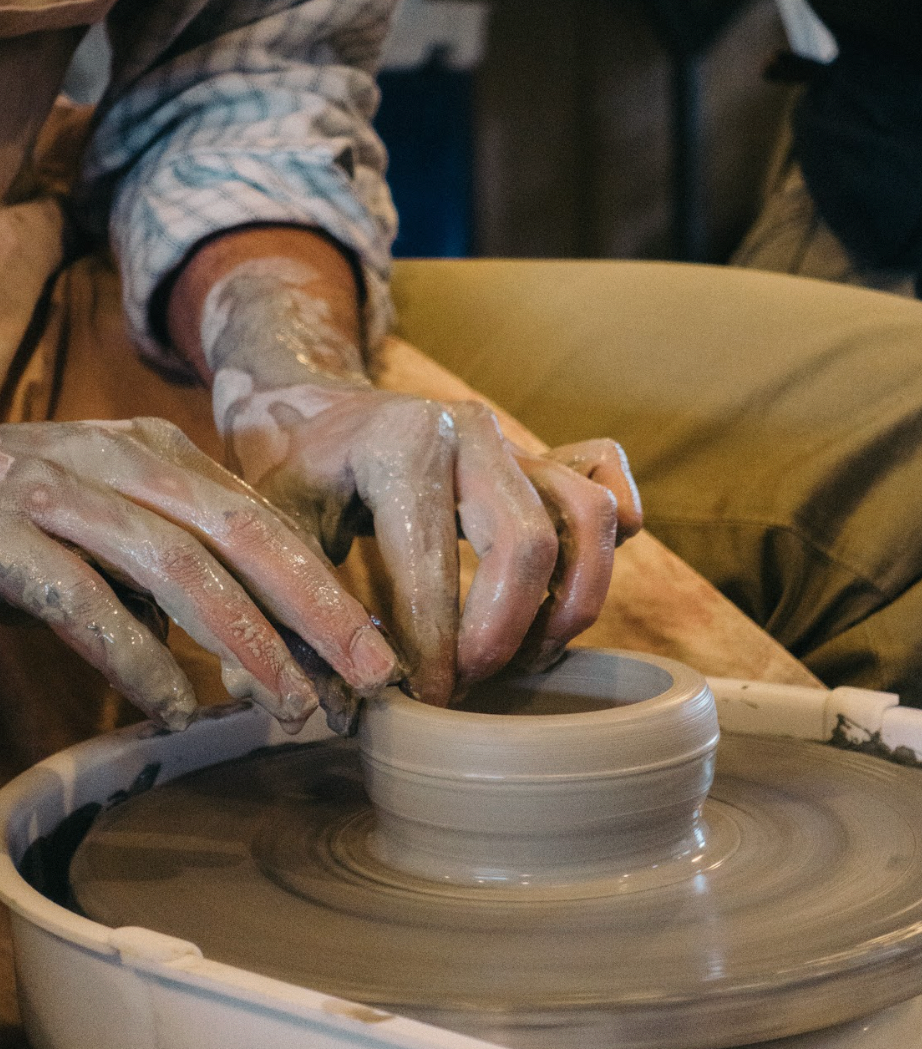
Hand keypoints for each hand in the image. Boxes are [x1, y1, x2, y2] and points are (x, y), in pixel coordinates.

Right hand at [0, 418, 398, 729]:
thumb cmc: (24, 518)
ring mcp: (55, 490)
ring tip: (287, 704)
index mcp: (158, 452)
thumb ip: (181, 555)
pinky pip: (81, 597)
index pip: (264, 521)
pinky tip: (171, 705)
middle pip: (243, 530)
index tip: (371, 653)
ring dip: (240, 638)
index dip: (323, 588)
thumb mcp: (114, 521)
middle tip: (370, 673)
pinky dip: (134, 654)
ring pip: (174, 562)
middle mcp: (116, 459)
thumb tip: (271, 630)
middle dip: (315, 605)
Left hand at [169, 234, 641, 706]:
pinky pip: (603, 474)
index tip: (424, 704)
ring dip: (570, 601)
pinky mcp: (537, 449)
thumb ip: (301, 613)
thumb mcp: (271, 529)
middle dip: (502, 634)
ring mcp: (513, 437)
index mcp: (402, 444)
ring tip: (525, 654)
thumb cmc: (292, 472)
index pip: (432, 563)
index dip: (432, 649)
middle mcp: (471, 431)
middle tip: (466, 682)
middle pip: (527, 543)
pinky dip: (610, 529)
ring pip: (587, 516)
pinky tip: (571, 580)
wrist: (312, 404)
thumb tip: (342, 710)